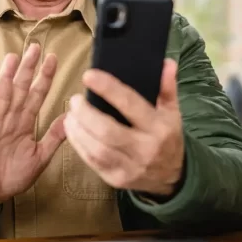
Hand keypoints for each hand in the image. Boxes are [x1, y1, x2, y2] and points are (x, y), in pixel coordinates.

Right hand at [0, 43, 66, 219]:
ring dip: (7, 76)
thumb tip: (70, 117)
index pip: (36, 95)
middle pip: (19, 89)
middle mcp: (9, 119)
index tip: (53, 59)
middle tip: (35, 48)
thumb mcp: (40, 157)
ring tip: (13, 57)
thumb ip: (53, 137)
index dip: (44, 77)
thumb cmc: (13, 176)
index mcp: (24, 123)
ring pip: (2, 95)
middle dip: (27, 69)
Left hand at [64, 59, 183, 197]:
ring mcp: (129, 167)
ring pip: (97, 149)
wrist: (172, 176)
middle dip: (85, 113)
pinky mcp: (116, 179)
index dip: (108, 89)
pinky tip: (72, 130)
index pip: (131, 105)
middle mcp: (145, 149)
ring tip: (70, 113)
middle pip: (108, 131)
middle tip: (74, 99)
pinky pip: (92, 162)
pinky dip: (78, 144)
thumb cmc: (167, 136)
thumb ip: (167, 87)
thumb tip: (166, 62)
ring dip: (78, 129)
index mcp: (159, 128)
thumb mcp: (172, 111)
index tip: (88, 75)